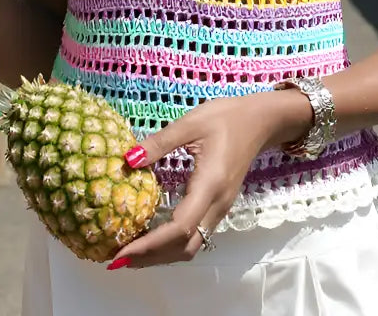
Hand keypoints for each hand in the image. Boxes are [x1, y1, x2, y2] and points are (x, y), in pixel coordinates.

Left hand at [110, 88, 312, 267]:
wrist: (260, 120)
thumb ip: (160, 142)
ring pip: (191, 245)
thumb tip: (128, 160)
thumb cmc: (226, 117)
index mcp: (210, 185)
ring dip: (161, 255)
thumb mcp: (191, 123)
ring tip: (130, 252)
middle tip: (117, 259)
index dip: (150, 245)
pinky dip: (171, 243)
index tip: (121, 254)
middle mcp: (217, 205)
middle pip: (185, 247)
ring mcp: (220, 208)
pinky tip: (152, 234)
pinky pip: (195, 235)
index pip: (180, 227)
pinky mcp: (218, 206)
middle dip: (151, 258)